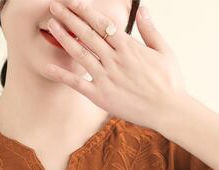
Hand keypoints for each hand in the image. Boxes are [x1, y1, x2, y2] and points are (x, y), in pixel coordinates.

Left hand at [43, 0, 185, 129]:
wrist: (168, 110)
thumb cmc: (169, 82)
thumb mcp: (164, 50)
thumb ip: (150, 29)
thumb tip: (142, 8)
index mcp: (129, 46)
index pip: (102, 23)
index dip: (86, 11)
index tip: (73, 1)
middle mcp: (114, 59)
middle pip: (87, 34)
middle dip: (69, 18)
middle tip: (54, 6)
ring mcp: (106, 78)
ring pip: (81, 53)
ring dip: (64, 38)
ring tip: (51, 25)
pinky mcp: (101, 96)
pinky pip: (78, 84)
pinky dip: (63, 76)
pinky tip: (49, 68)